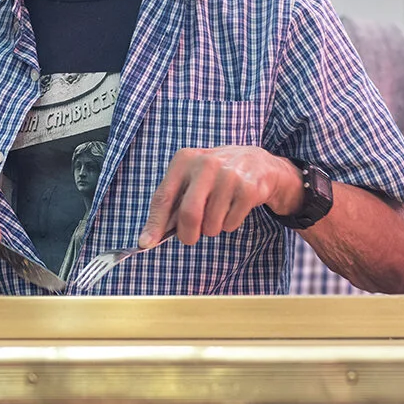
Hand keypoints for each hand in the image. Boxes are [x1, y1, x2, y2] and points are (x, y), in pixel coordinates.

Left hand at [138, 146, 299, 248]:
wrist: (258, 163)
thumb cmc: (216, 175)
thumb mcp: (192, 179)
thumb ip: (172, 204)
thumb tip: (149, 237)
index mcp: (185, 160)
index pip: (163, 197)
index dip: (154, 223)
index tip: (145, 243)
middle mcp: (206, 164)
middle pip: (189, 214)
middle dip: (187, 234)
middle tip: (190, 238)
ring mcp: (229, 175)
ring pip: (211, 224)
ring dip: (212, 228)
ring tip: (218, 212)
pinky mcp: (248, 188)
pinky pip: (230, 224)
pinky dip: (229, 225)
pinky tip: (233, 208)